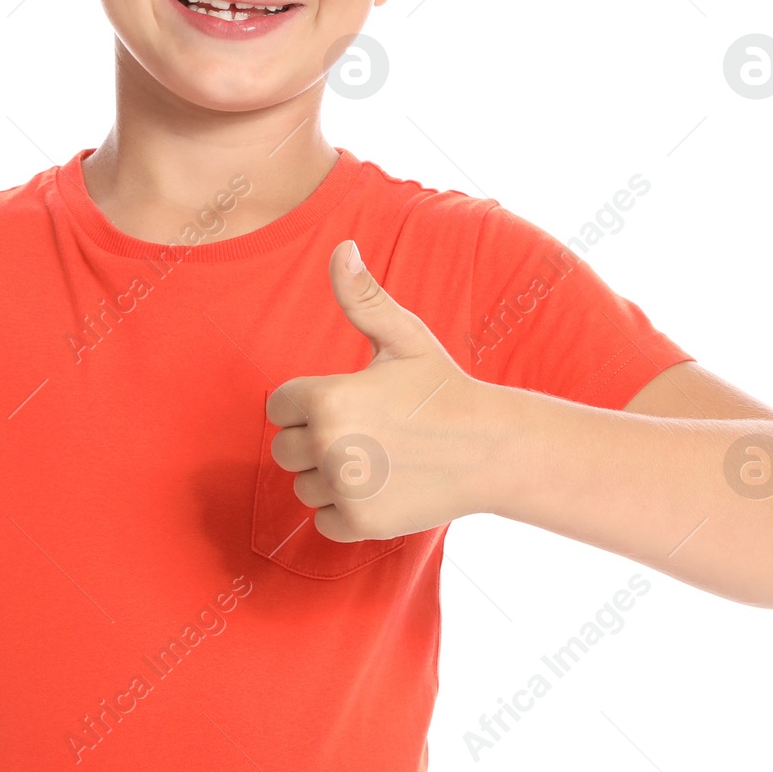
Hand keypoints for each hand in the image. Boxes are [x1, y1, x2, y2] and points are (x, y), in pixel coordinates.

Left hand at [265, 240, 507, 541]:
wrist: (492, 448)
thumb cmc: (442, 388)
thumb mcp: (403, 337)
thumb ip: (361, 297)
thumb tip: (341, 248)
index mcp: (326, 398)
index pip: (280, 406)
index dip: (310, 403)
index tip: (349, 402)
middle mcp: (327, 446)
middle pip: (284, 449)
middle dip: (313, 441)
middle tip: (363, 431)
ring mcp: (344, 488)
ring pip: (303, 486)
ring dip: (328, 477)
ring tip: (375, 458)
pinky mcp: (359, 523)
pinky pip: (322, 520)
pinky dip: (345, 510)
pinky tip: (380, 487)